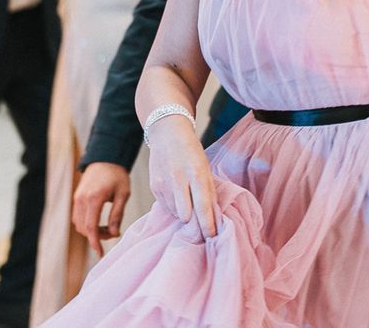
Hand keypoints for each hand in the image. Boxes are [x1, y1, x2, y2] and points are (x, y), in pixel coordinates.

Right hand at [72, 162, 130, 255]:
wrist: (106, 157)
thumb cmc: (118, 175)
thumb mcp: (123, 194)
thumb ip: (117, 215)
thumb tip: (114, 234)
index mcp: (94, 198)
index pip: (91, 227)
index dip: (96, 242)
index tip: (100, 253)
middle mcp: (82, 199)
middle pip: (84, 228)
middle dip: (97, 236)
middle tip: (113, 233)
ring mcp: (77, 198)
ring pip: (79, 224)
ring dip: (91, 231)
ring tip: (108, 227)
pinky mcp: (77, 197)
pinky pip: (77, 217)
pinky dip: (86, 224)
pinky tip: (99, 222)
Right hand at [146, 116, 218, 237]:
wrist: (167, 133)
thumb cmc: (191, 151)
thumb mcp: (205, 167)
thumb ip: (209, 191)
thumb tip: (214, 217)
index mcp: (197, 173)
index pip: (203, 207)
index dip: (208, 225)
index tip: (213, 236)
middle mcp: (179, 180)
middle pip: (187, 217)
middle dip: (195, 226)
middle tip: (202, 230)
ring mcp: (164, 184)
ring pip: (176, 214)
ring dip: (185, 216)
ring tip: (190, 206)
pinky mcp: (154, 187)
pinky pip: (166, 207)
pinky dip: (174, 208)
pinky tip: (178, 197)